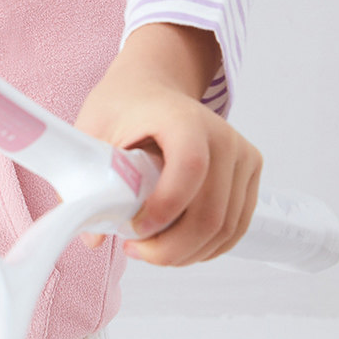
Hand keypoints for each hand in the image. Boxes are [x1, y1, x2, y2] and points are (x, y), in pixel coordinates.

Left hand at [73, 68, 263, 265]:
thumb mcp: (93, 131)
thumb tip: (93, 238)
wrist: (153, 86)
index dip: (164, 208)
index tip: (133, 229)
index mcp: (183, 118)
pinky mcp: (249, 173)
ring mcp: (241, 155)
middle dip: (171, 247)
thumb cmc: (124, 106)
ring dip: (187, 252)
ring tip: (151, 248)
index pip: (190, 168)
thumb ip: (89, 181)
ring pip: (225, 228)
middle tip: (136, 250)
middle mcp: (222, 136)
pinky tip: (176, 245)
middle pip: (211, 213)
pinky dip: (206, 246)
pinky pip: (235, 226)